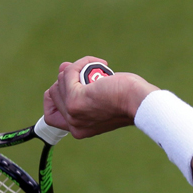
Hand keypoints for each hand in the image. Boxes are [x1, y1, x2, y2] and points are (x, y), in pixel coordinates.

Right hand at [43, 57, 158, 138]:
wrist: (141, 103)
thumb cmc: (129, 100)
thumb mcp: (99, 95)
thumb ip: (79, 87)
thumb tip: (63, 68)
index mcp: (79, 129)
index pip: (51, 115)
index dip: (57, 97)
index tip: (70, 84)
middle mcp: (73, 124)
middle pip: (55, 92)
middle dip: (70, 78)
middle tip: (91, 73)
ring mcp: (72, 113)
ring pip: (61, 80)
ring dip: (78, 68)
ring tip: (100, 71)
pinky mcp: (75, 100)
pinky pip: (69, 72)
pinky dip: (83, 63)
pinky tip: (101, 64)